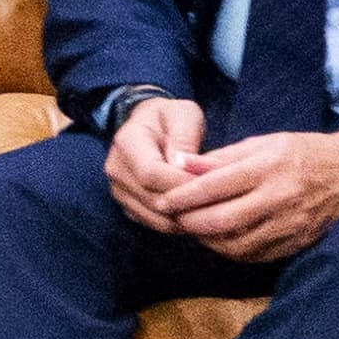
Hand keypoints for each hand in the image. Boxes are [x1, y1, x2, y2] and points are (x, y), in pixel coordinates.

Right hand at [103, 95, 205, 233]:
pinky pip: (155, 224)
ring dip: (186, 219)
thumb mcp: (184, 113)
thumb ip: (184, 137)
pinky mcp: (129, 207)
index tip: (213, 184)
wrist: (149, 127)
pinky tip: (200, 216)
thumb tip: (183, 166)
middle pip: (153, 200)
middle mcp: (116, 170)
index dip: (182, 183)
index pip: (151, 173)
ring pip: (155, 218)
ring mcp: (119, 192)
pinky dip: (179, 225)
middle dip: (189, 204)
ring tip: (215, 212)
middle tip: (222, 203)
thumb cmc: (170, 117)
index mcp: (126, 142)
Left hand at [153, 122, 338, 263]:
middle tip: (172, 220)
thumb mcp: (264, 143)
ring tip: (192, 230)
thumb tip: (181, 164)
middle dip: (189, 223)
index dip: (183, 196)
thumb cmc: (303, 152)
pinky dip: (230, 251)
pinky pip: (254, 255)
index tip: (162, 201)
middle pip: (221, 220)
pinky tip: (219, 241)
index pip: (214, 186)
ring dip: (207, 241)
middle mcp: (279, 197)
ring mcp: (289, 224)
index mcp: (268, 166)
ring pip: (235, 244)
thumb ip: (222, 158)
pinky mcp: (296, 242)